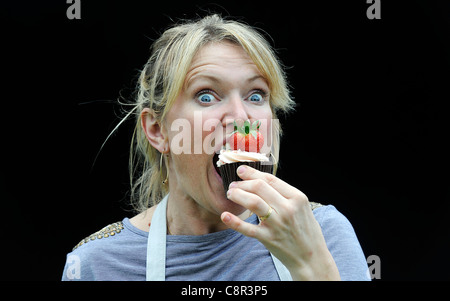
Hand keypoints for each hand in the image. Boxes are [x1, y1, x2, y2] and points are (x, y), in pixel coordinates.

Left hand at [221, 165, 340, 280]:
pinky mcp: (269, 238)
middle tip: (233, 186)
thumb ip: (285, 194)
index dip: (252, 173)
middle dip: (242, 183)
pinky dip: (235, 222)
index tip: (241, 171)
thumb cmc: (305, 230)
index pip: (270, 179)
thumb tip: (261, 180)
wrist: (311, 258)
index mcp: (297, 197)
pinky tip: (225, 215)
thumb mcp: (302, 207)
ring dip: (238, 195)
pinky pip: (248, 228)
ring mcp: (278, 224)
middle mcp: (288, 208)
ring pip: (253, 202)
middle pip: (259, 187)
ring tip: (230, 194)